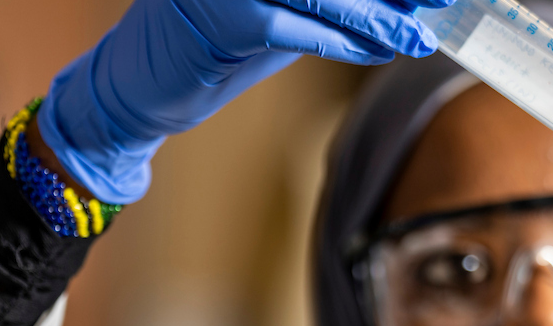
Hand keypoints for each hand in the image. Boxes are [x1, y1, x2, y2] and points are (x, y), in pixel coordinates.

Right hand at [38, 0, 451, 202]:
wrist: (133, 89)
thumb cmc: (208, 45)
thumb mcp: (276, 9)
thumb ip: (332, 0)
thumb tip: (402, 0)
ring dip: (379, 13)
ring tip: (419, 29)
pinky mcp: (218, 15)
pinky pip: (297, 25)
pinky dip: (345, 38)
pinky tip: (383, 45)